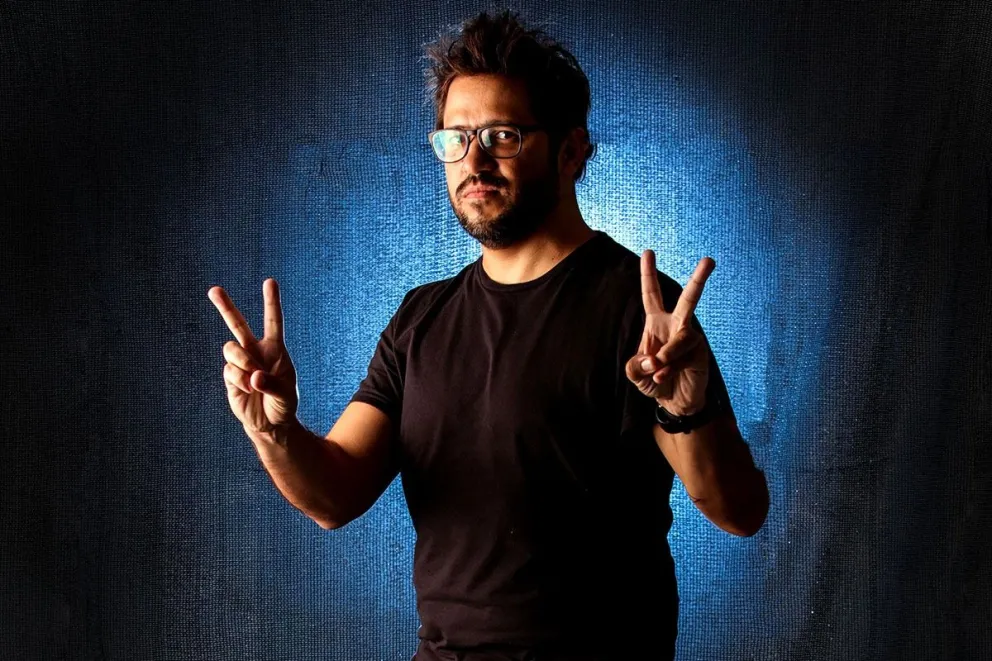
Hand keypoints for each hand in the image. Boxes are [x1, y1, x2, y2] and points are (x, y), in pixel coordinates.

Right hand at [208, 278, 299, 434]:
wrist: (269, 424)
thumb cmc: (283, 405)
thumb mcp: (285, 396)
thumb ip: (272, 385)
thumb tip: (253, 376)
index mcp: (274, 350)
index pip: (273, 321)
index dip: (271, 302)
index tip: (270, 282)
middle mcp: (255, 352)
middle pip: (237, 325)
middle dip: (225, 307)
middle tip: (213, 289)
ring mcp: (240, 363)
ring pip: (230, 348)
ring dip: (242, 361)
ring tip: (253, 379)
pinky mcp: (230, 377)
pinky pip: (229, 370)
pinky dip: (238, 380)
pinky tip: (247, 390)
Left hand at [624, 252, 714, 415]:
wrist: (674, 402)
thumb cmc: (654, 381)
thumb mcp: (635, 373)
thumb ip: (635, 365)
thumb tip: (653, 358)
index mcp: (656, 323)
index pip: (652, 295)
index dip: (648, 274)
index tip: (649, 252)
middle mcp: (676, 326)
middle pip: (688, 299)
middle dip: (699, 280)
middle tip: (710, 260)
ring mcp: (690, 339)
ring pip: (680, 338)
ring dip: (665, 356)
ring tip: (657, 371)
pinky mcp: (700, 355)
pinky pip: (683, 357)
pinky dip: (670, 369)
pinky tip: (664, 378)